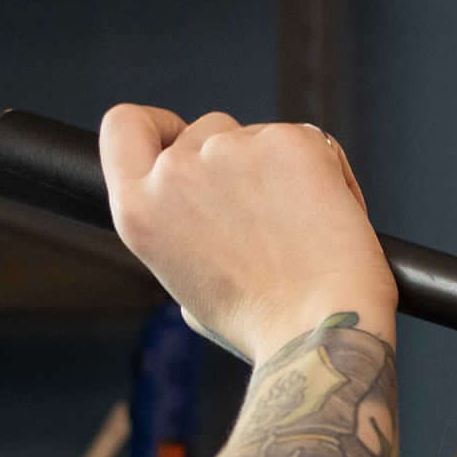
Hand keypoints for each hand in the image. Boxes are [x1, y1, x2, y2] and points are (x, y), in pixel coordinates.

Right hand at [99, 105, 395, 364]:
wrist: (322, 331)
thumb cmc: (265, 324)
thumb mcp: (188, 287)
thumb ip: (183, 235)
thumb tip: (206, 218)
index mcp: (139, 209)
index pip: (124, 125)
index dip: (157, 125)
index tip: (179, 134)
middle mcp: (176, 172)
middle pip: (207, 130)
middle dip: (238, 162)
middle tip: (271, 219)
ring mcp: (232, 151)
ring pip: (259, 136)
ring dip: (280, 168)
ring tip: (303, 229)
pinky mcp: (289, 142)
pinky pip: (311, 142)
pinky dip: (324, 170)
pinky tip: (332, 218)